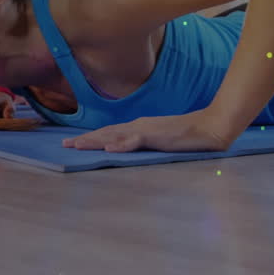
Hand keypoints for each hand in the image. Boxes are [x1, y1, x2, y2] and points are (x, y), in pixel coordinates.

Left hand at [62, 109, 232, 152]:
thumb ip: (142, 142)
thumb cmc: (185, 135)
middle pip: (106, 132)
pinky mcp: (157, 136)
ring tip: (78, 145)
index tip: (73, 142)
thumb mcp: (158, 140)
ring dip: (95, 140)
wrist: (209, 127)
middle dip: (84, 138)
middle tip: (64, 144)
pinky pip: (136, 140)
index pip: (109, 132)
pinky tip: (109, 149)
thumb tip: (125, 148)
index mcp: (137, 127)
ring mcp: (146, 130)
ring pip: (115, 135)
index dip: (90, 137)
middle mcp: (137, 125)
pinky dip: (122, 145)